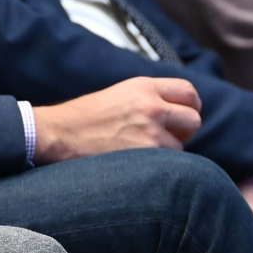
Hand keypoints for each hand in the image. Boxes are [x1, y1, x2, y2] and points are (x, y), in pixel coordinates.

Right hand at [32, 77, 202, 163]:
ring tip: (142, 152)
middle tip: (168, 138)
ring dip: (168, 152)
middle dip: (184, 131)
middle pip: (193, 118)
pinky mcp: (146, 154)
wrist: (59, 133)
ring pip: (181, 146)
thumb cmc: (83, 118)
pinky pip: (168, 164)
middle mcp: (151, 105)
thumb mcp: (119, 94)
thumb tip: (175, 112)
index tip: (184, 115)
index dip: (190, 106)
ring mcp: (150, 130)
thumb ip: (148, 98)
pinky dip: (157, 166)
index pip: (188, 91)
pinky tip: (137, 163)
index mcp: (144, 86)